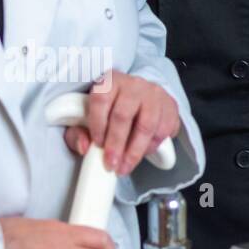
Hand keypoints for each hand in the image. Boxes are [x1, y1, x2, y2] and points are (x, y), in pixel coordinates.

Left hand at [63, 71, 179, 176]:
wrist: (138, 99)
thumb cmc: (108, 110)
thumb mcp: (86, 118)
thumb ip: (78, 133)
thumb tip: (83, 146)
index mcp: (109, 81)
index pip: (101, 100)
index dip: (98, 124)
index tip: (97, 144)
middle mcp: (133, 84)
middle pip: (123, 115)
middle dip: (116, 144)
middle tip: (111, 165)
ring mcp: (154, 94)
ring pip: (146, 125)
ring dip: (135, 151)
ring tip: (126, 167)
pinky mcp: (170, 105)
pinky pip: (165, 129)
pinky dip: (153, 146)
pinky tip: (143, 154)